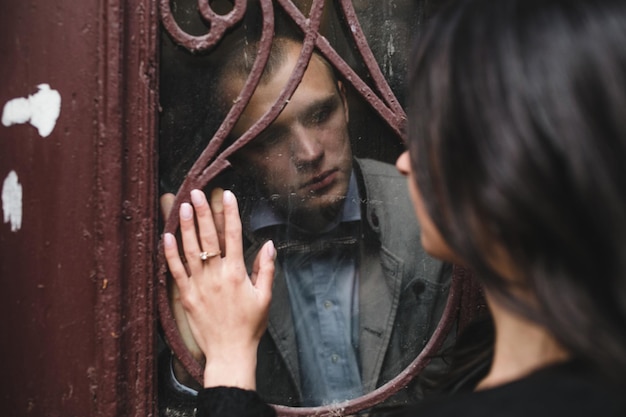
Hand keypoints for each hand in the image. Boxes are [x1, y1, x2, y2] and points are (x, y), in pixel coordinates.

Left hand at [163, 189, 275, 389]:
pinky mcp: (187, 296)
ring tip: (183, 206)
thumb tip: (268, 244)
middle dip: (203, 212)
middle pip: (209, 237)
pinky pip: (176, 271)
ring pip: (191, 249)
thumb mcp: (265, 297)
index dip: (230, 213)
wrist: (230, 352)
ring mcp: (200, 285)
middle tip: (197, 193)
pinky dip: (170, 253)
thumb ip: (266, 269)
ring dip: (186, 226)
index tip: (227, 195)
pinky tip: (167, 237)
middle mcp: (217, 275)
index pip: (233, 236)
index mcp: (237, 273)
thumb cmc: (250, 326)